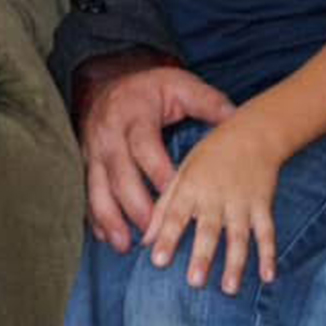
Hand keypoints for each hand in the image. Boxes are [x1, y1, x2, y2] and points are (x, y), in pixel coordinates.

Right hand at [77, 59, 239, 253]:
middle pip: (118, 175)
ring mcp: (92, 151)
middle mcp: (108, 136)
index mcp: (134, 116)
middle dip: (134, 206)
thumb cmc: (152, 88)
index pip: (145, 148)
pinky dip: (95, 217)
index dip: (158, 174)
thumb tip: (241, 121)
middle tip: (152, 234)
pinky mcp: (84, 163)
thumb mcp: (181, 86)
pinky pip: (87, 193)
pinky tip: (106, 237)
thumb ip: (209, 104)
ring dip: (109, 219)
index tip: (176, 199)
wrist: (108, 81)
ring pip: (97, 189)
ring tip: (124, 245)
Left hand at [141, 118, 285, 294]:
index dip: (168, 238)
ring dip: (235, 263)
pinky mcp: (263, 205)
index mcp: (192, 188)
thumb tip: (145, 240)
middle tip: (195, 282)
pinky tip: (267, 277)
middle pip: (210, 230)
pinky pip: (267, 232)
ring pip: (239, 236)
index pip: (176, 216)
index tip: (158, 261)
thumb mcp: (182, 174)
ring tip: (229, 289)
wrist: (254, 133)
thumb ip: (164, 207)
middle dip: (203, 256)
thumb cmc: (211, 155)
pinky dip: (269, 254)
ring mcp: (243, 202)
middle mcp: (217, 197)